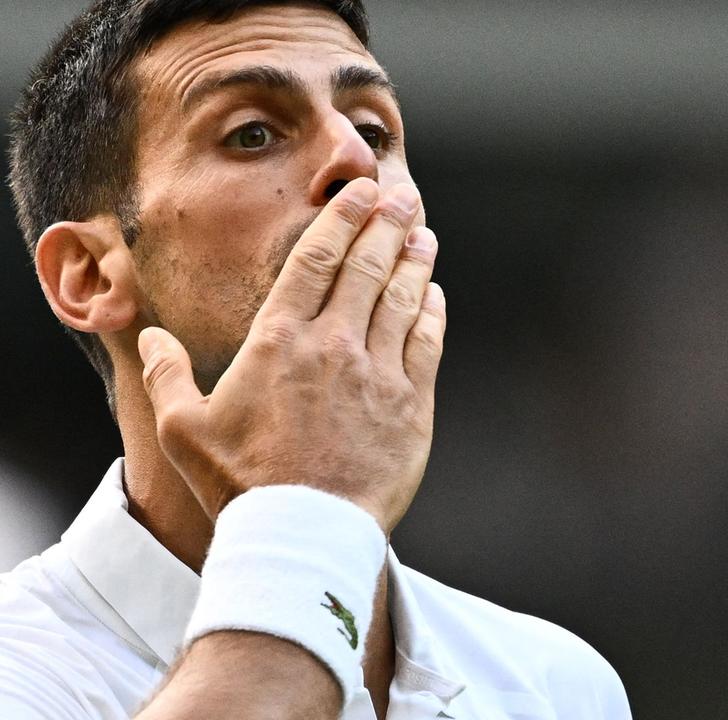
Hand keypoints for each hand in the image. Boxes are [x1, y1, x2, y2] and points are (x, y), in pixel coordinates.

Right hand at [137, 178, 445, 532]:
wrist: (303, 534)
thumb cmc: (240, 485)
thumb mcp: (184, 429)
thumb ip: (167, 374)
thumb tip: (150, 337)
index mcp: (279, 341)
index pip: (316, 260)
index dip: (342, 219)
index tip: (361, 193)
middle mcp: (334, 346)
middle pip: (366, 267)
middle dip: (387, 224)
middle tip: (403, 196)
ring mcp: (378, 374)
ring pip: (402, 299)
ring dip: (414, 260)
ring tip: (424, 234)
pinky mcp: (412, 406)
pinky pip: (427, 344)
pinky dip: (431, 313)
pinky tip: (433, 294)